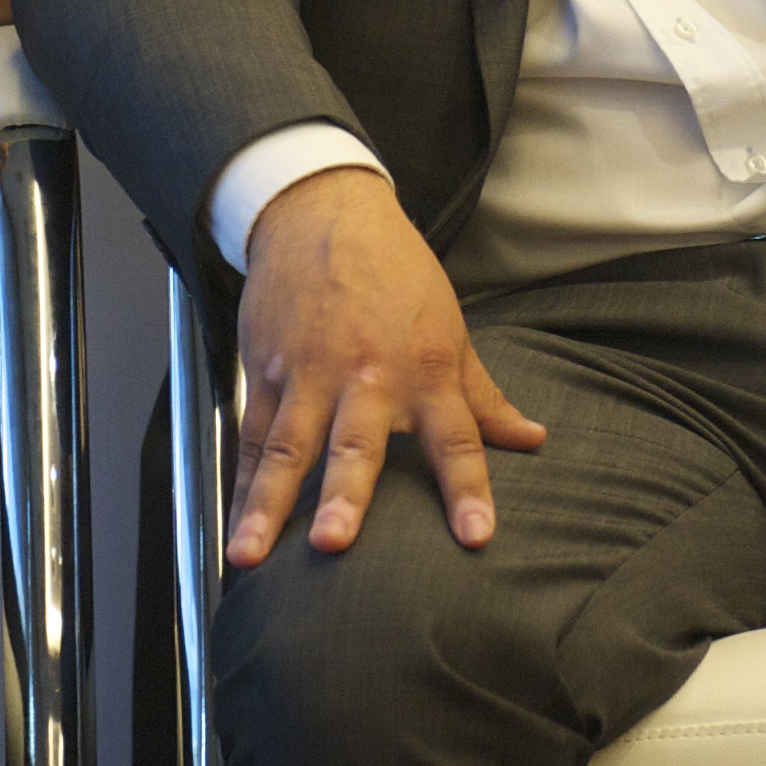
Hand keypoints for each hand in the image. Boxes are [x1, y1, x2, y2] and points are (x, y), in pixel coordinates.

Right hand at [227, 168, 546, 566]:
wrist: (324, 213)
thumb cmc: (395, 272)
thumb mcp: (450, 328)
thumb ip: (484, 396)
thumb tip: (532, 439)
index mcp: (424, 371)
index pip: (455, 438)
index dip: (466, 488)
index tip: (475, 537)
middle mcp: (366, 378)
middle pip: (355, 446)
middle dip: (343, 496)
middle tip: (333, 543)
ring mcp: (310, 375)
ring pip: (286, 449)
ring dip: (267, 504)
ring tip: (249, 553)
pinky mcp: (267, 371)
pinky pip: (252, 437)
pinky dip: (240, 484)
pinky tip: (233, 527)